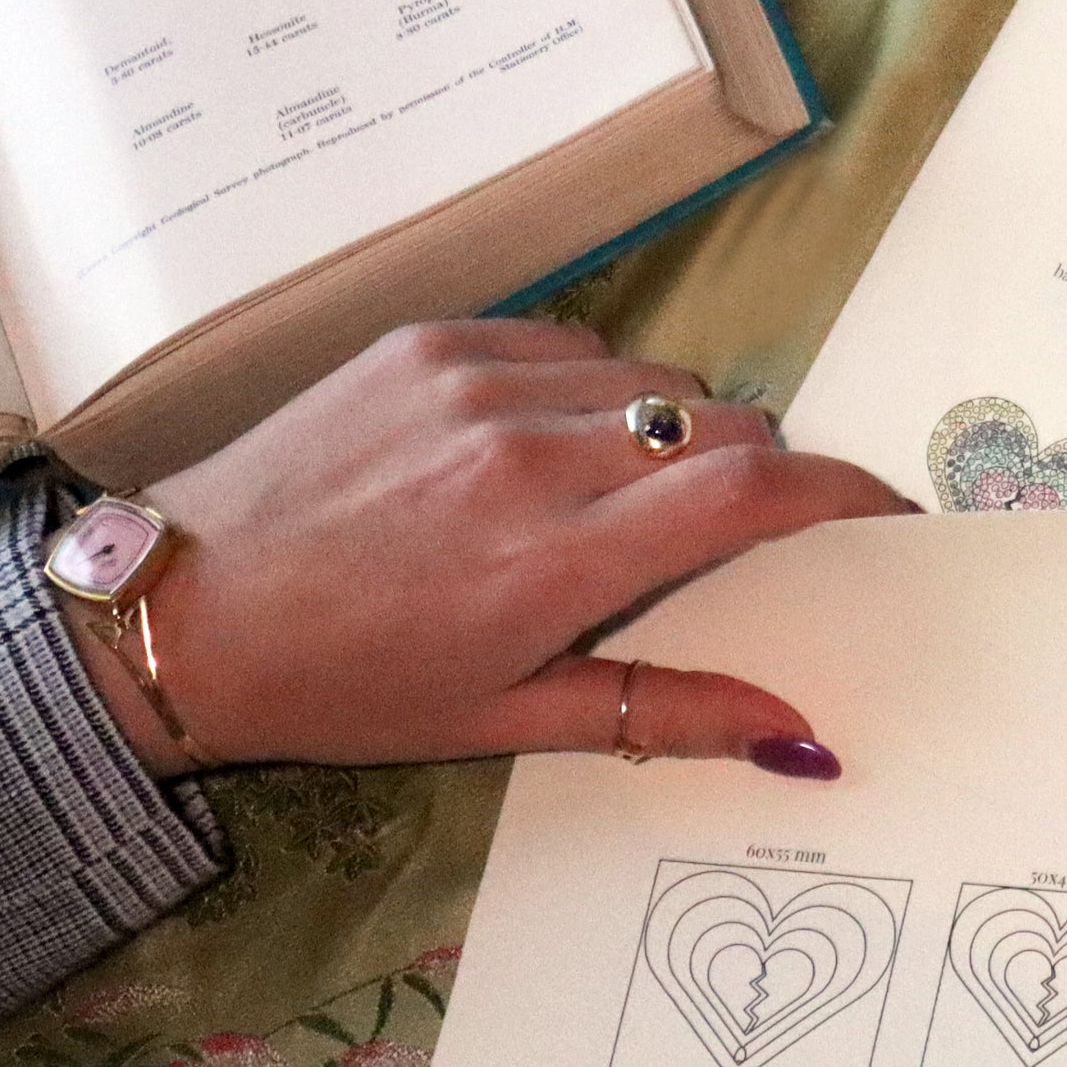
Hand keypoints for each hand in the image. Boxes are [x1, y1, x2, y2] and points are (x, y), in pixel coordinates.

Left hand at [63, 318, 908, 780]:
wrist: (185, 610)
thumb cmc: (345, 684)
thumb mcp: (503, 720)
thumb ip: (662, 710)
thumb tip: (798, 729)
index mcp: (550, 561)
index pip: (748, 492)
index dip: (840, 491)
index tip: (881, 509)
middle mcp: (527, 454)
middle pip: (718, 424)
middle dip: (749, 470)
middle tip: (713, 527)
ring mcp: (479, 381)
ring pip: (653, 375)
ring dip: (664, 429)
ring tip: (606, 490)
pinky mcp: (437, 338)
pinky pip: (573, 342)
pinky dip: (589, 388)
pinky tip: (536, 444)